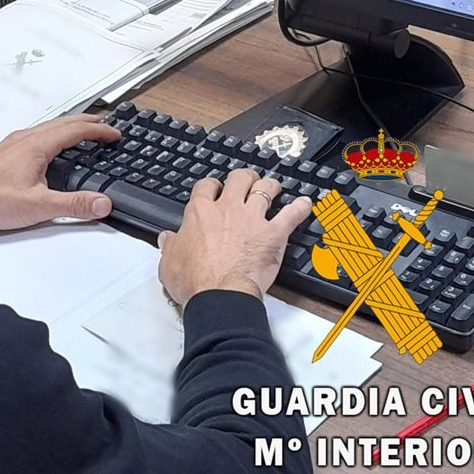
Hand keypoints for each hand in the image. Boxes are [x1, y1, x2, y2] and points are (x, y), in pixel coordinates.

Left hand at [0, 114, 120, 236]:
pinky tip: (53, 147)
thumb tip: (102, 203)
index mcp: (37, 145)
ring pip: (50, 127)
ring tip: (84, 133)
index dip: (99, 131)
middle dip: (89, 123)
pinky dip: (55, 134)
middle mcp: (26, 138)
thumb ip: (74, 204)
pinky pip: (38, 134)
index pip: (77, 130)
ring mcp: (15, 142)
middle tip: (106, 127)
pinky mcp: (8, 151)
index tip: (115, 134)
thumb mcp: (39, 206)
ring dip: (71, 127)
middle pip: (65, 122)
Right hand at [156, 169, 312, 304]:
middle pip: (239, 179)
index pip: (206, 186)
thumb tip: (167, 239)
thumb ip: (170, 246)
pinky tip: (306, 204)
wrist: (219, 295)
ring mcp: (252, 219)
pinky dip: (300, 208)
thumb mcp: (169, 262)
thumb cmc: (195, 281)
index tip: (214, 190)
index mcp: (200, 212)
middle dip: (244, 178)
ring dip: (270, 186)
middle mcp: (227, 209)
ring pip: (265, 189)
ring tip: (274, 187)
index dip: (211, 185)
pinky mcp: (273, 234)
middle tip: (247, 182)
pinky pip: (292, 214)